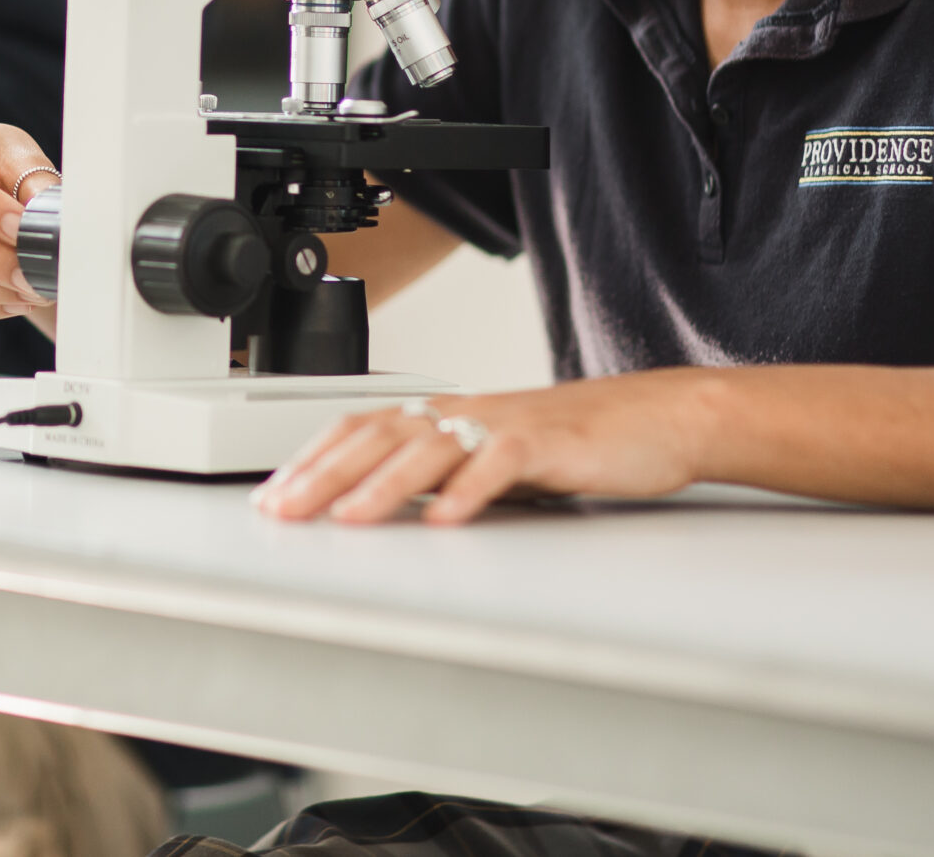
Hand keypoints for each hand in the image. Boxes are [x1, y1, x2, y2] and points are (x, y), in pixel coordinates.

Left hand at [253, 369, 722, 525]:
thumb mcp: (492, 457)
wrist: (660, 417)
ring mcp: (509, 424)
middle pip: (381, 436)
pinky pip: (503, 464)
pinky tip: (444, 521)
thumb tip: (376, 505)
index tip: (274, 494)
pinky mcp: (553, 443)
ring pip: (432, 448)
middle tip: (284, 510)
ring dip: (385, 486)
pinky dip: (470, 492)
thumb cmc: (576, 441)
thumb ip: (441, 475)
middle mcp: (469, 412)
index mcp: (449, 415)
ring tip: (348, 518)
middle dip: (325, 474)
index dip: (313, 458)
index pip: (364, 428)